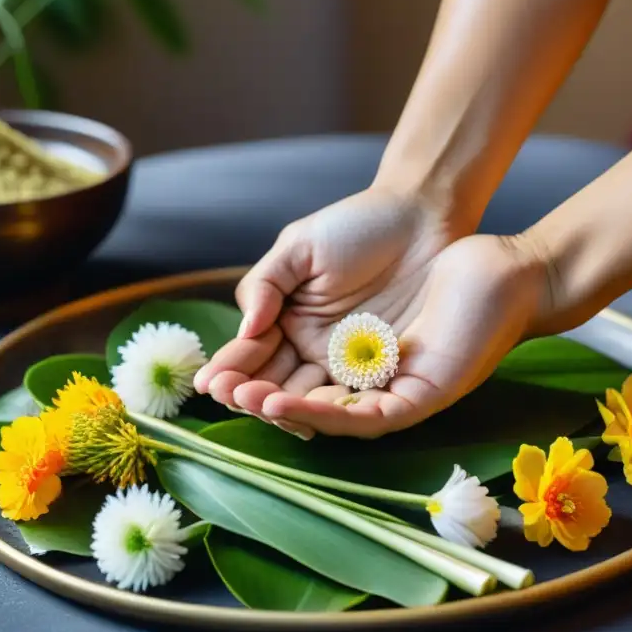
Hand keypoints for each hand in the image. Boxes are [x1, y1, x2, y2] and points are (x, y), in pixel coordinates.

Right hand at [198, 226, 550, 438]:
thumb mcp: (301, 247)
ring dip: (285, 408)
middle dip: (250, 395)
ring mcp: (351, 368)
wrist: (422, 218)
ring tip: (262, 406)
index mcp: (288, 325)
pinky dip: (333, 410)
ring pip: (312, 400)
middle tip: (230, 398)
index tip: (209, 381)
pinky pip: (359, 401)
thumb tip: (245, 329)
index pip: (253, 355)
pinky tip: (308, 413)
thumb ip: (266, 284)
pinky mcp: (390, 375)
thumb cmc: (359, 225)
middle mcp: (315, 354)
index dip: (232, 369)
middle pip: (277, 386)